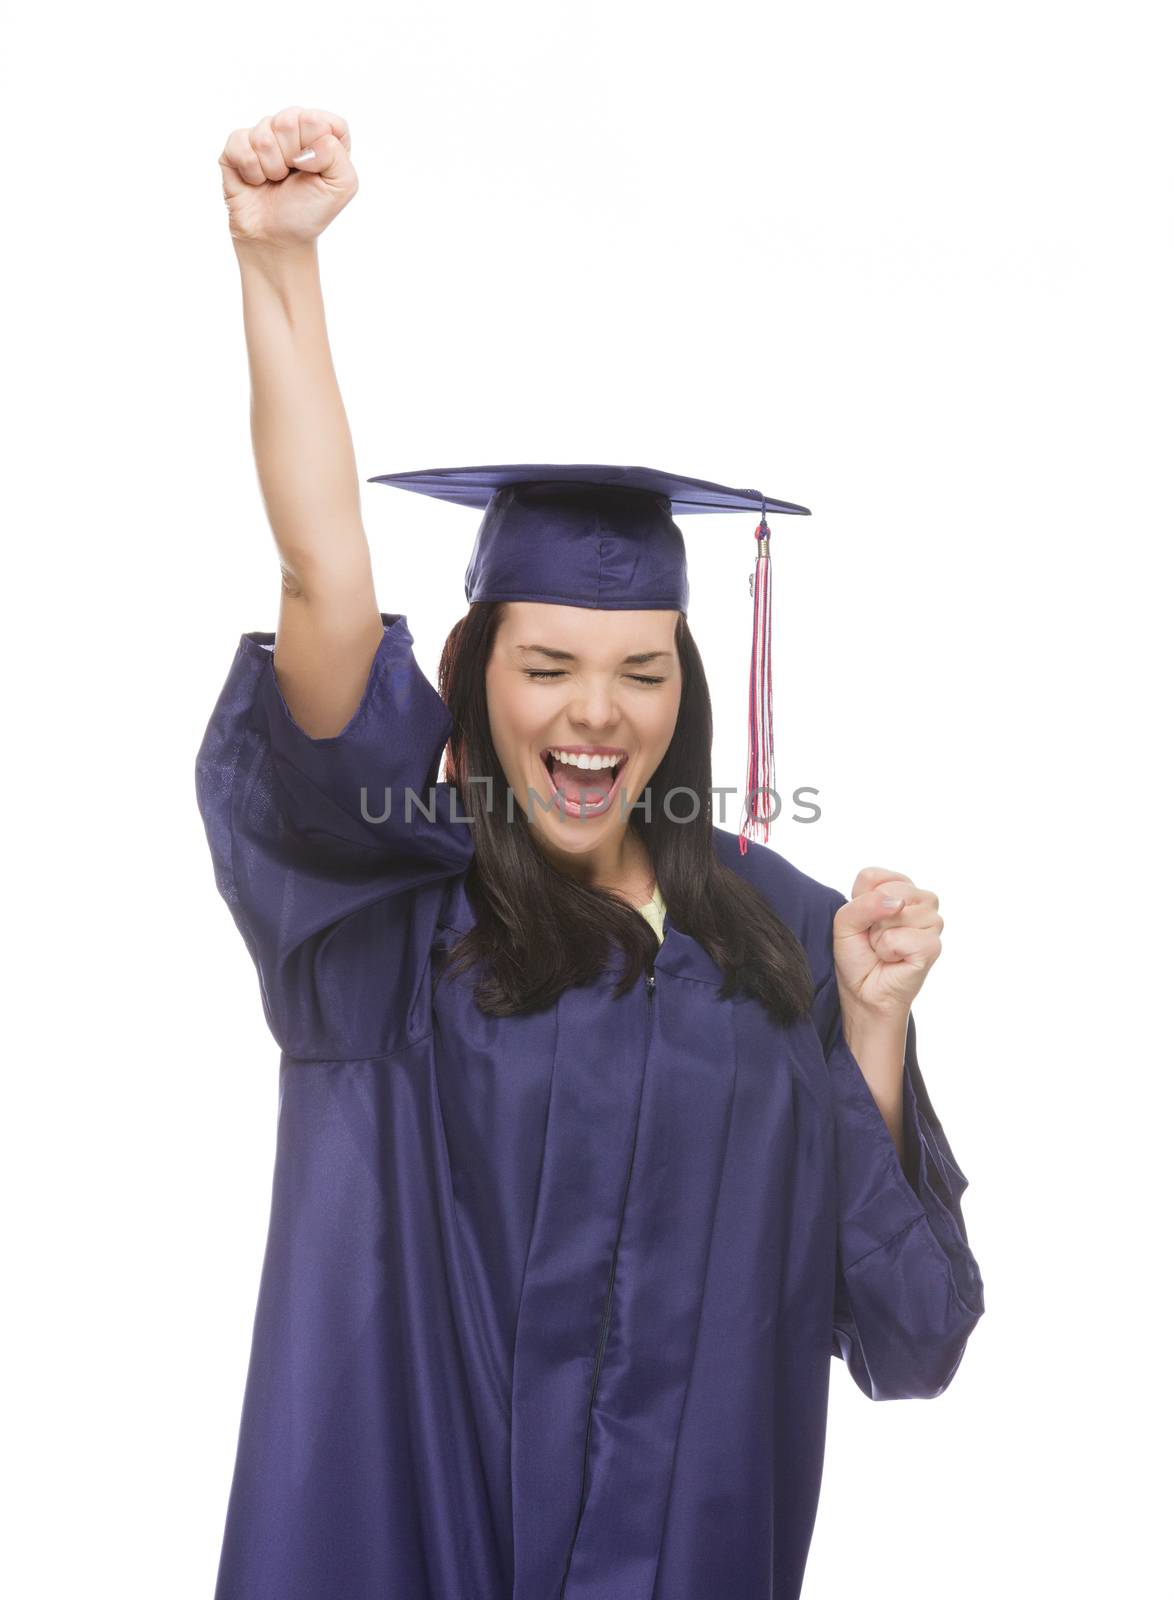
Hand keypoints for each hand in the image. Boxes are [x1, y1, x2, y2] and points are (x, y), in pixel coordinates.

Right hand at [219, 106, 357, 247]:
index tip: (315, 168)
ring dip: (272, 167)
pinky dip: (251, 170)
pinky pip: (241, 143)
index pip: (323, 119)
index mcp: (321, 134)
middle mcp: (292, 128)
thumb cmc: (309, 211)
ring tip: (275, 181)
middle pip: (291, 119)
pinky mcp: (237, 145)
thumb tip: (306, 145)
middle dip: (292, 156)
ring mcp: (263, 134)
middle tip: (292, 176)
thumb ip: (337, 155)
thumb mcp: (341, 187)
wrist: (276, 237)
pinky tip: (256, 181)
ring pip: (264, 133)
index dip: (318, 144)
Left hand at [833, 866, 942, 1025]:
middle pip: (888, 890)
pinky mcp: (933, 945)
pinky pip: (902, 937)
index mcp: (901, 889)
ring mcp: (932, 922)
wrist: (864, 993)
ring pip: (898, 912)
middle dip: (871, 918)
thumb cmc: (857, 957)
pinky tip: (895, 959)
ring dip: (879, 936)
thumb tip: (897, 903)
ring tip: (885, 949)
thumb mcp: (845, 923)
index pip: (873, 876)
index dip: (858, 901)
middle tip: (874, 939)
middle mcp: (921, 901)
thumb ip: (864, 903)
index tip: (863, 922)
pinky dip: (889, 950)